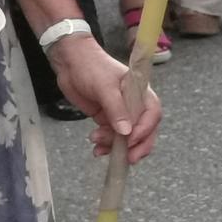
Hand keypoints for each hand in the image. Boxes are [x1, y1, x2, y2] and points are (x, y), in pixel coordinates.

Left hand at [46, 34, 161, 164]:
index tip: (130, 140)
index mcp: (139, 91)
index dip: (145, 129)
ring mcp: (121, 112)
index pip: (152, 113)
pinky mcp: (107, 118)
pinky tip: (97, 149)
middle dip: (136, 146)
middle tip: (126, 158)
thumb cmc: (90, 67)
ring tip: (97, 145)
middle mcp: (134, 104)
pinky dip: (106, 145)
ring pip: (127, 137)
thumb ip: (115, 109)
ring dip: (115, 146)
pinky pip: (112, 137)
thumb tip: (126, 133)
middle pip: (144, 130)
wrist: (69, 62)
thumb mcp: (103, 87)